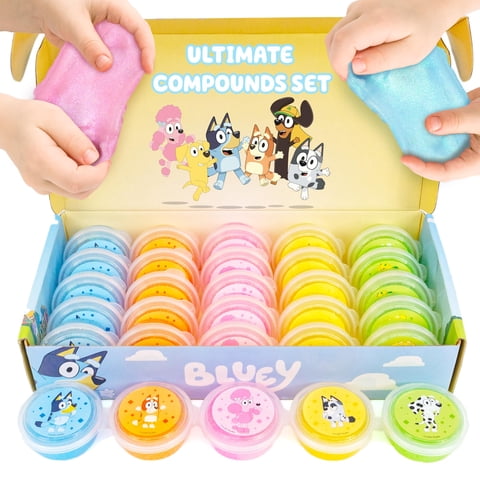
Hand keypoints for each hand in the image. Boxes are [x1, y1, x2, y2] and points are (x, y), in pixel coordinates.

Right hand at [0, 95, 109, 197]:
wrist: (5, 124)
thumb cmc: (28, 117)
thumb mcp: (54, 117)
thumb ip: (75, 139)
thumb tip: (93, 158)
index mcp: (41, 162)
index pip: (76, 182)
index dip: (98, 175)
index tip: (105, 160)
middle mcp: (39, 180)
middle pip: (79, 192)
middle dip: (97, 177)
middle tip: (100, 158)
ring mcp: (40, 186)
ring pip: (76, 194)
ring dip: (90, 180)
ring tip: (86, 158)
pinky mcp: (44, 187)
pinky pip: (69, 190)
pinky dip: (80, 180)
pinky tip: (76, 163)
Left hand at [27, 0, 154, 71]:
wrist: (32, 6)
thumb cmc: (53, 0)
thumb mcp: (72, 21)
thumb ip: (89, 44)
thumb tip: (106, 65)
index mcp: (114, 6)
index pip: (139, 27)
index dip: (146, 48)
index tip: (146, 67)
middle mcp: (113, 21)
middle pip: (133, 43)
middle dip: (135, 61)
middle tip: (134, 79)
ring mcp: (104, 35)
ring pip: (119, 54)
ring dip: (119, 69)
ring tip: (118, 82)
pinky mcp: (94, 46)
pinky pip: (104, 60)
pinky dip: (104, 71)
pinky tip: (102, 80)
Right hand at [326, 0, 464, 78]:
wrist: (434, 1)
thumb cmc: (426, 27)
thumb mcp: (411, 52)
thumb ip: (382, 61)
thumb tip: (355, 68)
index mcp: (376, 20)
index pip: (341, 43)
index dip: (339, 65)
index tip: (350, 78)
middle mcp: (363, 8)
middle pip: (333, 38)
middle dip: (338, 61)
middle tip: (355, 73)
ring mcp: (359, 4)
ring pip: (335, 33)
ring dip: (341, 52)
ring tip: (362, 60)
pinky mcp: (359, 5)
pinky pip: (343, 28)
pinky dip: (347, 42)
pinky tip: (364, 47)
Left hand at [401, 88, 479, 180]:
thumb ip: (457, 121)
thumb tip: (429, 124)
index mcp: (473, 162)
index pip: (443, 171)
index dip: (422, 168)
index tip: (406, 158)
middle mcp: (465, 153)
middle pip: (435, 158)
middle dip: (418, 151)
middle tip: (401, 140)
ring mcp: (461, 138)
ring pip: (436, 140)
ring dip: (422, 133)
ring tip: (406, 125)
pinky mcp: (459, 123)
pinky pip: (441, 123)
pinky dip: (431, 117)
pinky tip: (419, 111)